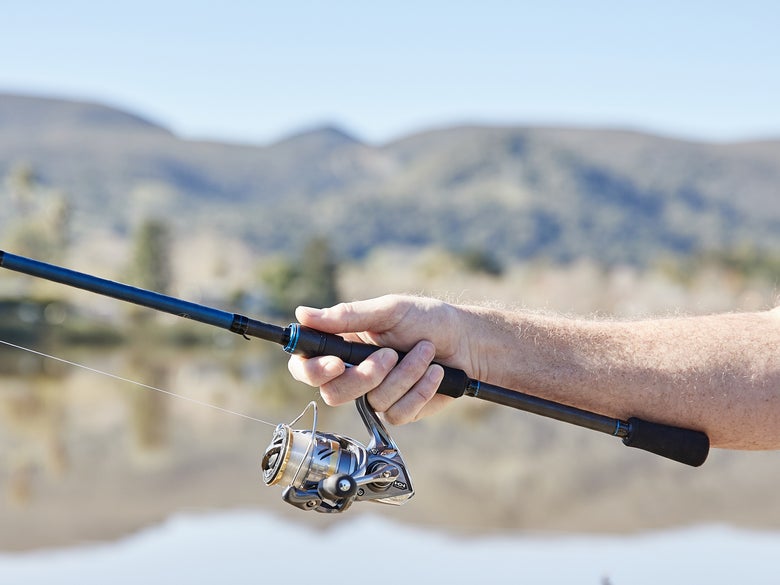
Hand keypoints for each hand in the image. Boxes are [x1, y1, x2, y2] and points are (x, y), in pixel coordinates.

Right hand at [287, 294, 466, 423]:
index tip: (335, 364)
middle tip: (391, 354)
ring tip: (425, 351)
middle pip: (333, 393)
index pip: (306, 367)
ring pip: (373, 401)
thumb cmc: (427, 319)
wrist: (466, 342)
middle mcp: (354, 372)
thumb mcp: (388, 311)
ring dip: (405, 374)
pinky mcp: (400, 410)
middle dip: (365, 375)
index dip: (312, 371)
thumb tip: (303, 314)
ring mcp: (376, 394)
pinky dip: (420, 389)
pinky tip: (434, 372)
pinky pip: (398, 412)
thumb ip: (347, 316)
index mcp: (343, 345)